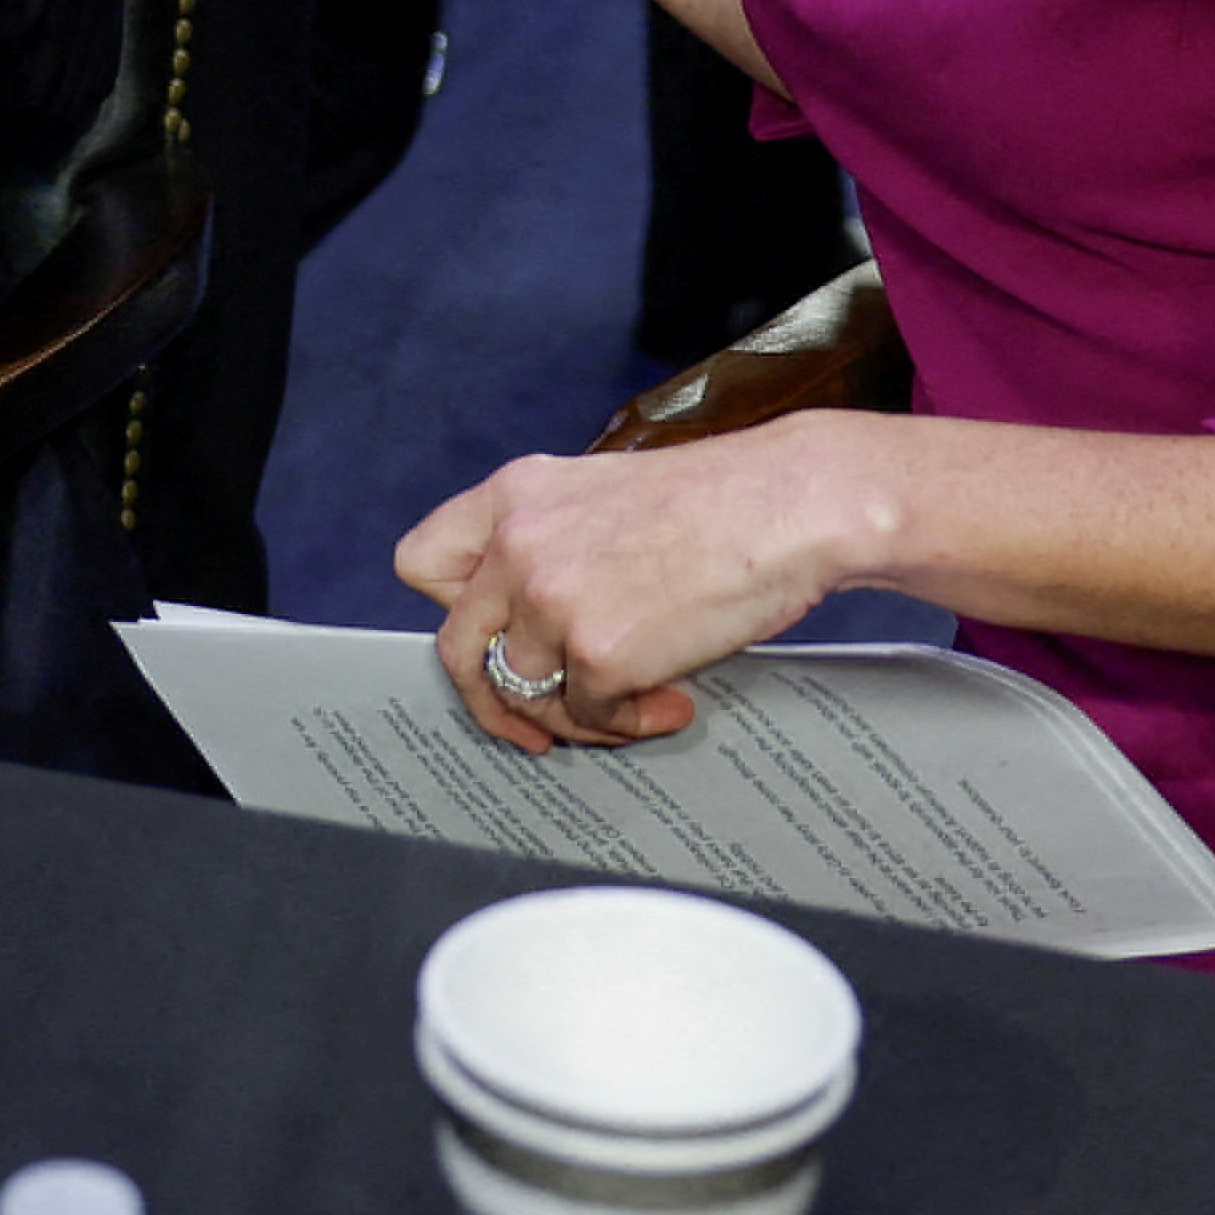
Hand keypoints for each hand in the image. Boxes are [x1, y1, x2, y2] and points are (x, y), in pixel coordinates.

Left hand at [397, 424, 898, 751]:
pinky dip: (630, 722)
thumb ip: (550, 542)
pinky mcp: (598, 654)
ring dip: (577, 716)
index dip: (452, 610)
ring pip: (524, 695)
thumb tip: (528, 624)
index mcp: (516, 494)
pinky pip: (591, 718)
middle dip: (494, 698)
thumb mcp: (604, 491)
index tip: (491, 637)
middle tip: (534, 722)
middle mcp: (518, 544)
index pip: (422, 563)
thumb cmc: (720, 500)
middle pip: (455, 648)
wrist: (791, 503)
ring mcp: (551, 601)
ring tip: (635, 705)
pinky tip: (672, 698)